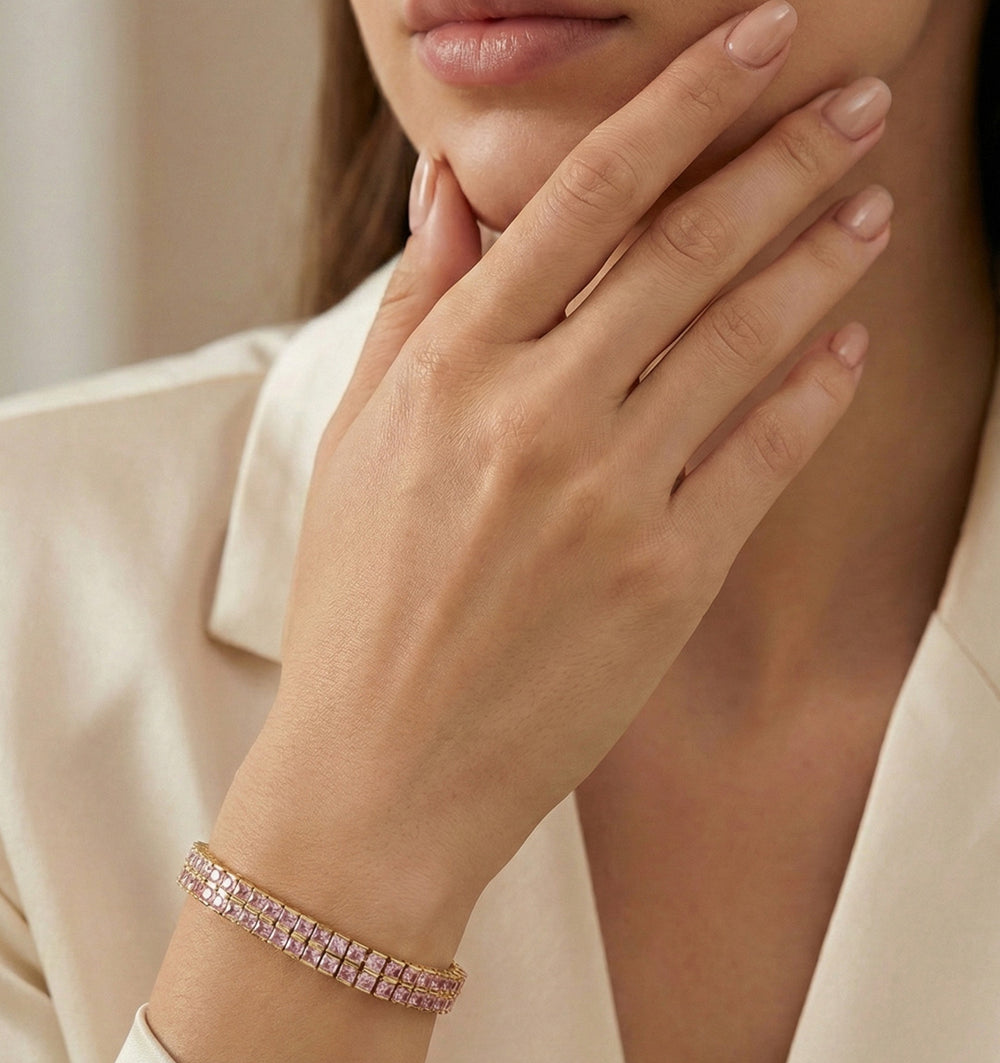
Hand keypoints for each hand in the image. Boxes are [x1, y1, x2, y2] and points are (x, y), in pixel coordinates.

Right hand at [252, 2, 891, 917]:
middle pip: (688, 250)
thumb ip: (416, 309)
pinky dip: (814, 388)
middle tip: (855, 104)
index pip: (586, 198)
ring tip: (872, 207)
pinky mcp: (668, 577)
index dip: (681, 107)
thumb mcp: (358, 444)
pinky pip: (764, 456)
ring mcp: (611, 498)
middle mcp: (538, 417)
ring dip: (819, 259)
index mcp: (452, 370)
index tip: (752, 47)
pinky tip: (845, 340)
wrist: (386, 770)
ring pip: (741, 340)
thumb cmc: (358, 608)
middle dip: (786, 160)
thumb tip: (450, 193)